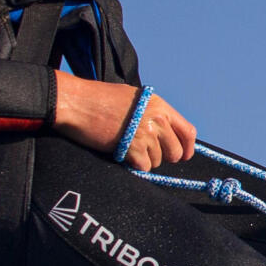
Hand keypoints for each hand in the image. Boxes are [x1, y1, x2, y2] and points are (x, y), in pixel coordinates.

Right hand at [52, 74, 196, 172]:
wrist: (77, 102)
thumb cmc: (99, 99)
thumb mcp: (134, 98)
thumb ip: (152, 113)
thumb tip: (165, 132)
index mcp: (160, 106)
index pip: (188, 132)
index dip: (187, 148)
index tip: (183, 156)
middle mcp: (157, 119)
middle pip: (176, 152)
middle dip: (162, 156)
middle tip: (145, 152)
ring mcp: (146, 134)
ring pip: (157, 161)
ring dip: (143, 159)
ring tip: (126, 146)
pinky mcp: (132, 148)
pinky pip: (143, 167)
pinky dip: (134, 165)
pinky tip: (122, 153)